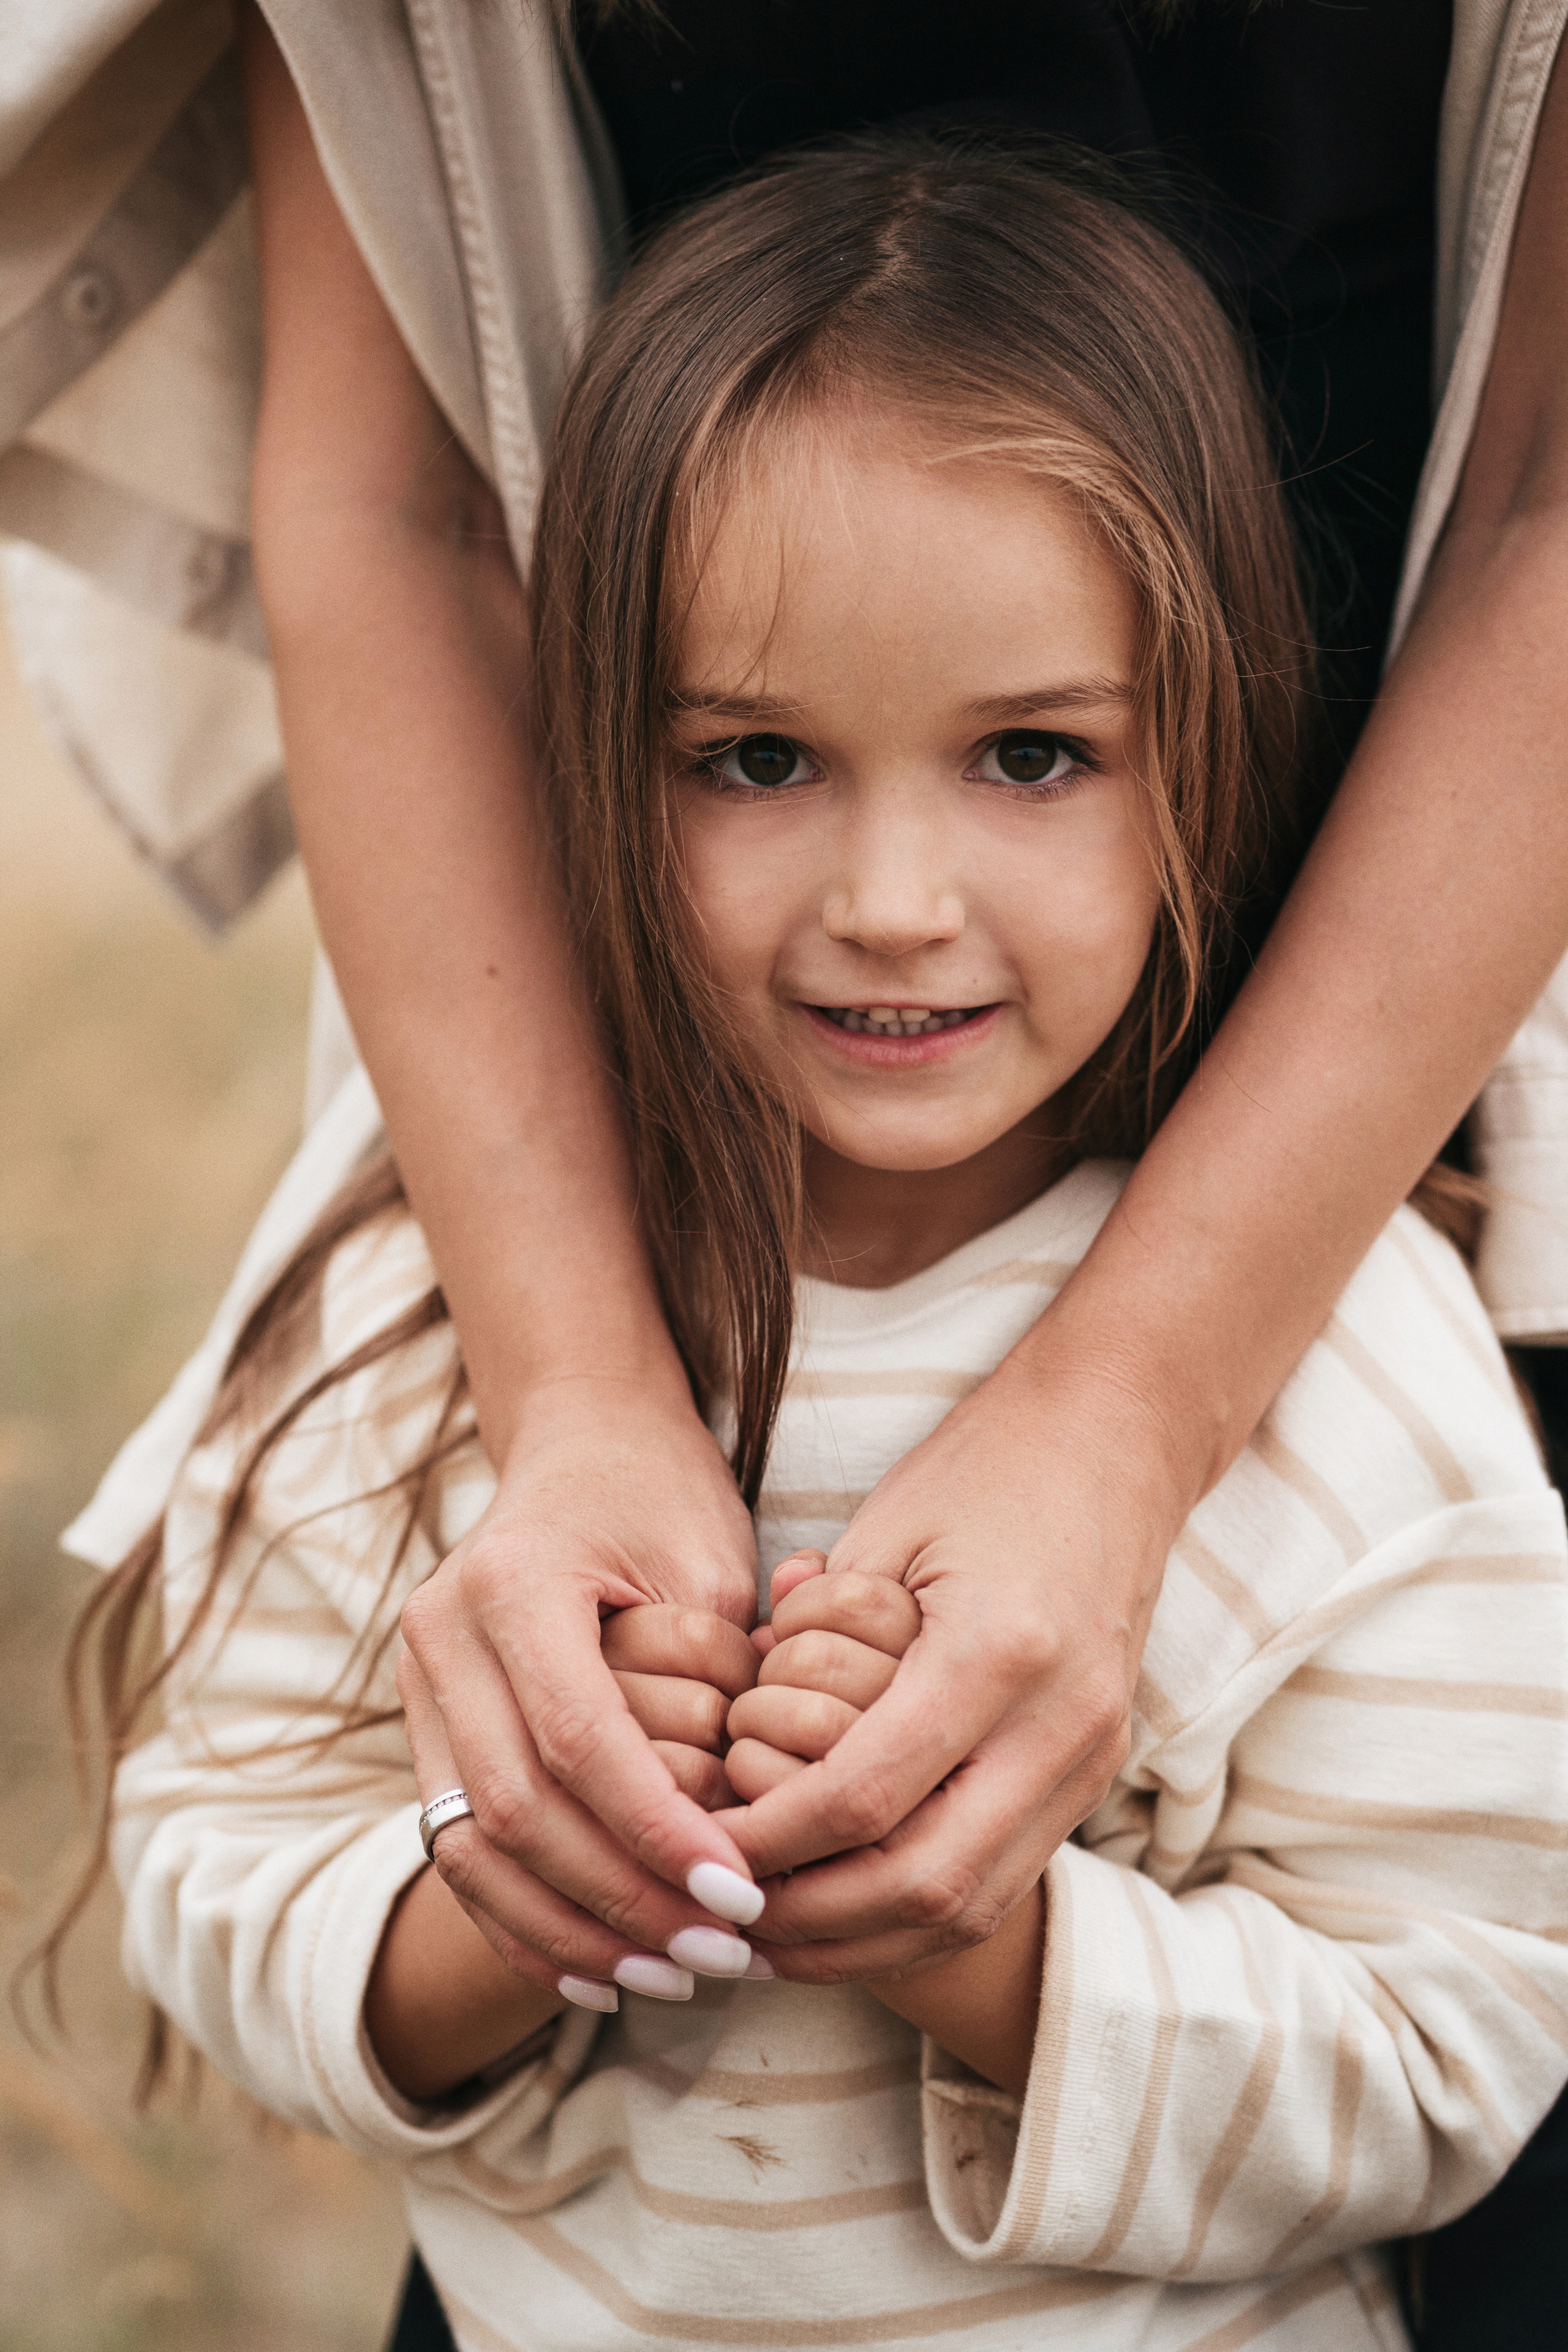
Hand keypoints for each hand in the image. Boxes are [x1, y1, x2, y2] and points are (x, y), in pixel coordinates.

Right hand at [399, 1381, 770, 2003]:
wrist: (582, 1437)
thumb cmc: (663, 1492)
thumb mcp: (710, 1561)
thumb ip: (721, 1681)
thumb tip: (747, 1822)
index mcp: (511, 1583)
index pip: (578, 1743)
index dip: (658, 1834)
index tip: (745, 1897)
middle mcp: (441, 1636)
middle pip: (518, 1811)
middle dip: (623, 1901)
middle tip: (722, 1956)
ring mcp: (418, 1684)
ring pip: (475, 1847)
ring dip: (573, 1931)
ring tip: (671, 1979)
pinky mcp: (425, 1726)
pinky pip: (461, 1846)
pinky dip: (525, 1920)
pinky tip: (597, 1973)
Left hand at [727, 1348, 1176, 1982]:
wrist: (1118, 1442)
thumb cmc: (986, 1465)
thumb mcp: (883, 1527)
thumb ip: (812, 1633)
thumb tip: (732, 1732)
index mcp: (999, 1650)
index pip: (865, 1795)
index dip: (770, 1842)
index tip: (695, 1849)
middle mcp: (1059, 1723)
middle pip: (924, 1884)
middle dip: (810, 1922)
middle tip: (721, 1918)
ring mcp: (1090, 1758)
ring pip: (968, 1908)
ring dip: (859, 1941)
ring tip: (766, 1938)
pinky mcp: (1096, 1775)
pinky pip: (998, 1884)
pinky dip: (912, 1918)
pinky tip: (840, 1911)